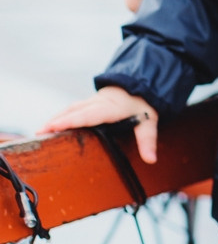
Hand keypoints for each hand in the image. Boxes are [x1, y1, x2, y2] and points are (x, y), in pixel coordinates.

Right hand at [40, 87, 159, 164]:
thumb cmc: (143, 104)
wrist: (142, 83)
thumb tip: (151, 159)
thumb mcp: (149, 121)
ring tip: (41, 131)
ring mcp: (93, 101)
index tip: (55, 126)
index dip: (72, 120)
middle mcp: (99, 103)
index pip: (89, 115)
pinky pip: (73, 108)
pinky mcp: (90, 102)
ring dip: (56, 118)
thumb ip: (148, 140)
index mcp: (111, 107)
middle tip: (40, 133)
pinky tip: (53, 124)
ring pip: (71, 108)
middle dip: (57, 121)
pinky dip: (61, 116)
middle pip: (74, 111)